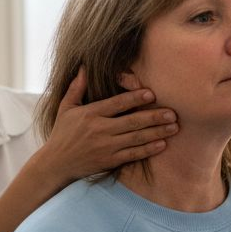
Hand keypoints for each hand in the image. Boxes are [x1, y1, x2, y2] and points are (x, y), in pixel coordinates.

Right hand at [39, 67, 178, 183]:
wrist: (56, 164)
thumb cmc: (62, 134)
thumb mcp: (65, 108)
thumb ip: (76, 88)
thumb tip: (84, 67)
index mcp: (91, 114)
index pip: (117, 104)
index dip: (135, 98)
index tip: (152, 94)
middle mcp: (99, 130)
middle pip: (132, 121)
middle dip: (154, 117)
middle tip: (173, 113)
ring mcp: (106, 147)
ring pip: (136, 138)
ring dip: (157, 132)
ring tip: (174, 127)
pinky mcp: (109, 161)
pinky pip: (132, 155)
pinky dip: (147, 150)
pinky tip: (162, 144)